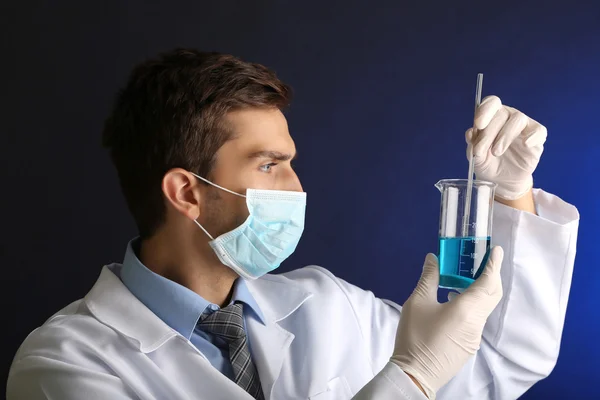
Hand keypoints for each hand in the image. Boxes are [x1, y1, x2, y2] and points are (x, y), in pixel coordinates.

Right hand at [390, 247, 503, 398]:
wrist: (415, 373)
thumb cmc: (415, 336)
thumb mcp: (417, 302)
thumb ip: (429, 278)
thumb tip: (433, 259)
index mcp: (466, 309)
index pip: (488, 282)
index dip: (493, 264)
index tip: (496, 250)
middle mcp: (477, 321)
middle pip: (492, 294)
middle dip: (491, 275)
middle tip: (483, 260)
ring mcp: (475, 335)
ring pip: (486, 306)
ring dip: (482, 289)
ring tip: (466, 277)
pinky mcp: (470, 343)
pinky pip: (478, 317)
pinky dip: (474, 302)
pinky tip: (456, 299)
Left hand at [465, 96, 546, 199]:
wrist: (501, 180)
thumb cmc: (488, 163)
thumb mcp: (476, 156)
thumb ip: (473, 144)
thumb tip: (470, 133)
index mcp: (492, 116)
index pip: (491, 103)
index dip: (485, 110)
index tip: (478, 124)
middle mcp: (508, 117)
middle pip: (501, 114)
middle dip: (488, 133)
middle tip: (480, 151)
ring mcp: (524, 126)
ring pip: (518, 120)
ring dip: (505, 136)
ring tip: (495, 153)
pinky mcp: (537, 137)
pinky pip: (539, 131)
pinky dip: (533, 136)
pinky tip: (526, 144)